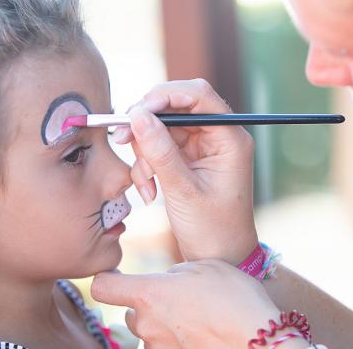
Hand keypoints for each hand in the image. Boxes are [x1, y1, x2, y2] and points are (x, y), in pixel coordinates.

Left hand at [91, 260, 280, 348]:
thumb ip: (175, 272)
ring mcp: (158, 348)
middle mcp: (147, 324)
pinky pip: (166, 347)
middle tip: (181, 300)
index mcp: (150, 294)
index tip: (121, 277)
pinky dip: (178, 341)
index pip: (103, 287)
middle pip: (131, 314)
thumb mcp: (204, 267)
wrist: (258, 341)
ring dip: (165, 325)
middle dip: (149, 306)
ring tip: (198, 319)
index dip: (109, 280)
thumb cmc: (234, 298)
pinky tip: (202, 334)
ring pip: (150, 333)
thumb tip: (167, 280)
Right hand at [115, 79, 257, 263]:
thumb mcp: (183, 190)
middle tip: (122, 139)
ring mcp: (202, 147)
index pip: (198, 95)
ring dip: (145, 152)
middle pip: (175, 107)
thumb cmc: (212, 229)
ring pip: (162, 128)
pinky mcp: (188, 158)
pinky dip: (148, 165)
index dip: (165, 96)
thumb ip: (160, 151)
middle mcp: (218, 136)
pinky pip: (160, 148)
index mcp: (230, 138)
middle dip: (147, 124)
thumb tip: (137, 114)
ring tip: (145, 184)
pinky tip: (149, 191)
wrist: (219, 257)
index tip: (136, 111)